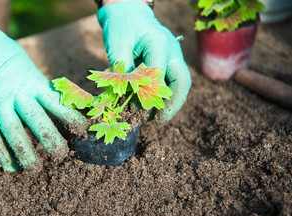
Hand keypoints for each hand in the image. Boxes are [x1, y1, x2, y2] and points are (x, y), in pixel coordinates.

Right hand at [0, 20, 85, 171]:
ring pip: (13, 132)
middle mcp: (16, 95)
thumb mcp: (29, 69)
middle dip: (49, 139)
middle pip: (36, 120)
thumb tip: (63, 106)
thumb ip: (42, 89)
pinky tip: (10, 167)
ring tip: (35, 168)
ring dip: (25, 152)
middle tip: (61, 155)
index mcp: (33, 83)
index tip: (82, 130)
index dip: (70, 117)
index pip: (56, 103)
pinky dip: (0, 153)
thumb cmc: (7, 58)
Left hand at [97, 1, 190, 123]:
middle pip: (182, 81)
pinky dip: (166, 97)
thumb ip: (122, 70)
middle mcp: (172, 50)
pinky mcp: (171, 62)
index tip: (137, 110)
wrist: (129, 13)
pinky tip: (154, 109)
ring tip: (156, 119)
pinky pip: (174, 82)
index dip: (149, 95)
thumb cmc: (121, 27)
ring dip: (171, 104)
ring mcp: (174, 56)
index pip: (158, 74)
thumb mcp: (116, 45)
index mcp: (158, 42)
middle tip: (158, 121)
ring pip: (181, 84)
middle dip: (172, 104)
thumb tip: (124, 98)